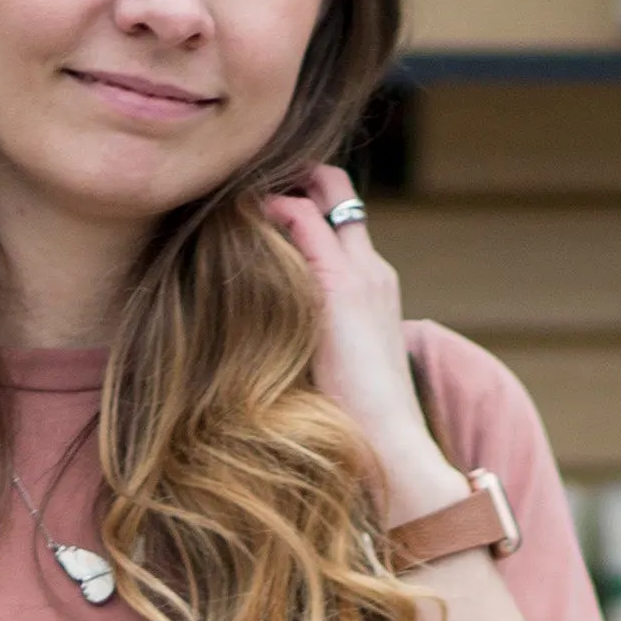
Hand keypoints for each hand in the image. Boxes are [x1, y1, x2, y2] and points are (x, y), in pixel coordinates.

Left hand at [254, 160, 467, 522]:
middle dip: (292, 176)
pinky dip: (266, 210)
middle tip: (243, 185)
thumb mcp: (330, 367)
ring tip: (229, 198)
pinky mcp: (342, 285)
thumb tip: (265, 340)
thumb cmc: (358, 423)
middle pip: (338, 190)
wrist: (391, 444)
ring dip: (274, 189)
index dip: (304, 202)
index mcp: (376, 288)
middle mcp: (374, 269)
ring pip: (322, 195)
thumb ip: (311, 338)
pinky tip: (233, 222)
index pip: (342, 221)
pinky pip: (299, 219)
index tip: (259, 207)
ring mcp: (362, 273)